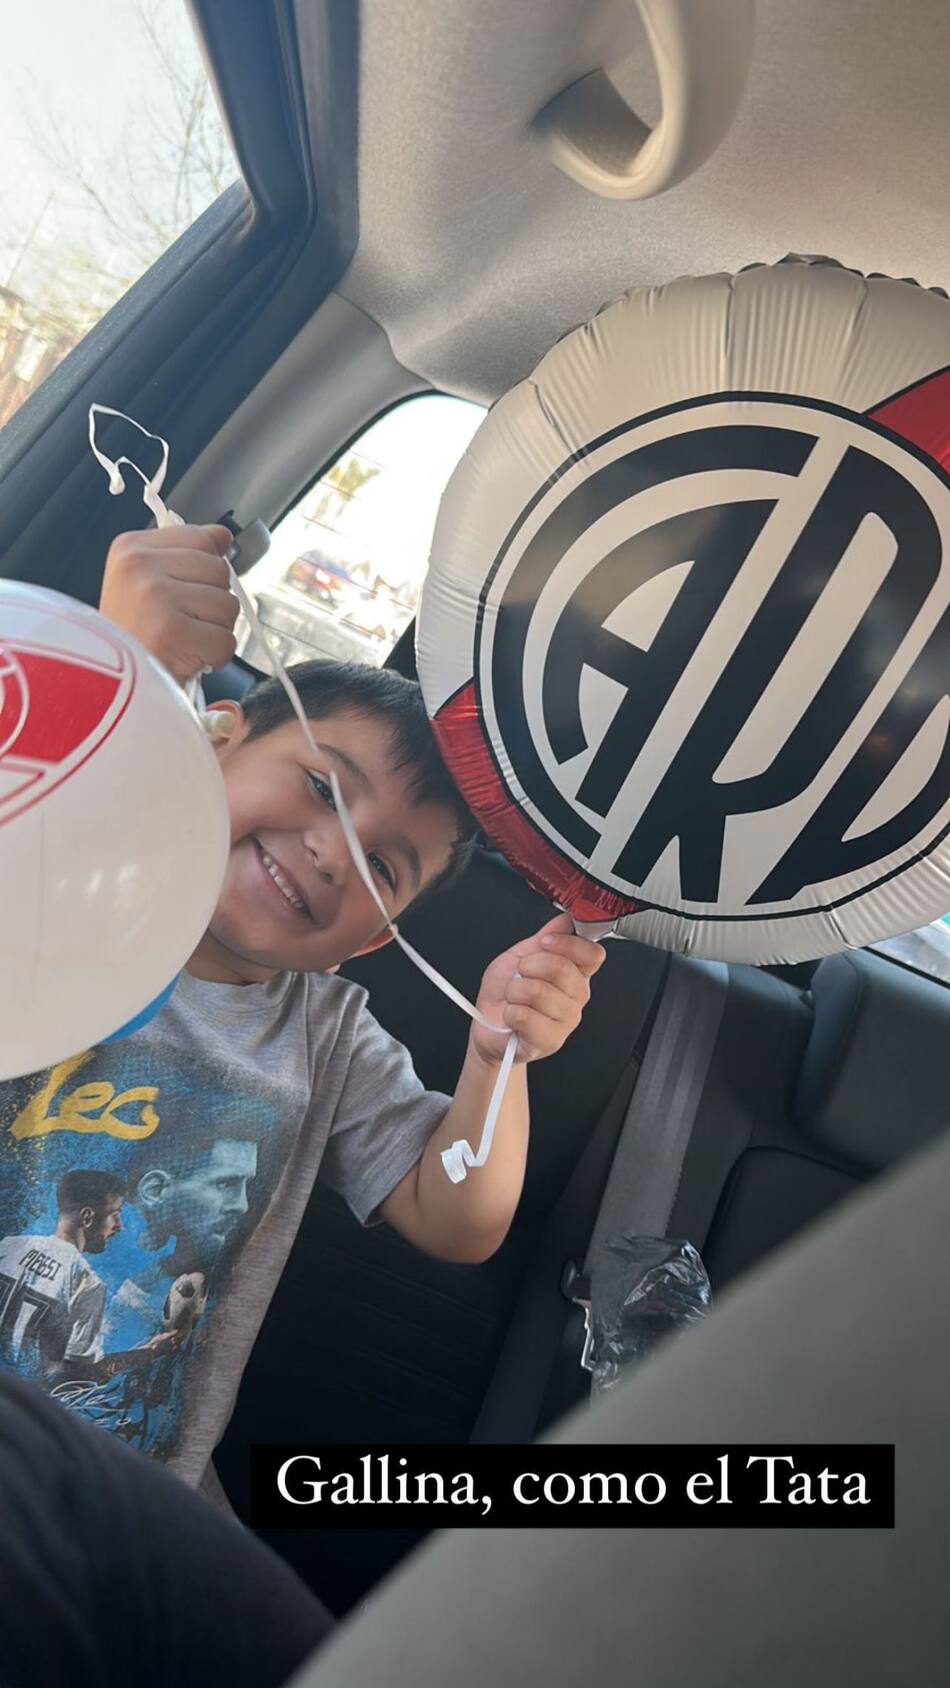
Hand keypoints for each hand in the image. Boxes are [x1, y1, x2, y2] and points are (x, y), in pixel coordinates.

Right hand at [99, 524, 237, 683]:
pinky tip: (187, 658)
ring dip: (215, 631)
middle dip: (212, 604)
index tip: (184, 592)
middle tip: (181, 623)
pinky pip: (225, 640)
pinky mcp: (171, 631)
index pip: (202, 538)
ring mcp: (155, 596)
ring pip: (228, 605)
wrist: (103, 686)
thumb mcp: (144, 582)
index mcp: (131, 548)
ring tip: (182, 641)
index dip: (206, 571)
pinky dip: (215, 657)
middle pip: (220, 571)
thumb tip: (223, 536)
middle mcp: (140, 565)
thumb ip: (185, 555)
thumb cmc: (130, 637)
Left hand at [470, 912, 605, 1065]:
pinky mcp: (549, 1040)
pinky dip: (509, 1012)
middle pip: (562, 968)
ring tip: (513, 998)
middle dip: (529, 965)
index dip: (567, 944)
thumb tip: (566, 918)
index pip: (592, 954)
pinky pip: (525, 1016)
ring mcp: (565, 1021)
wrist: (487, 1026)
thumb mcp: (521, 955)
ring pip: (539, 991)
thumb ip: (545, 937)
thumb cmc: (504, 994)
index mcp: (575, 974)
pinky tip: (512, 1016)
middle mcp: (575, 997)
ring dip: (514, 990)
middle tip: (520, 974)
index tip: (544, 942)